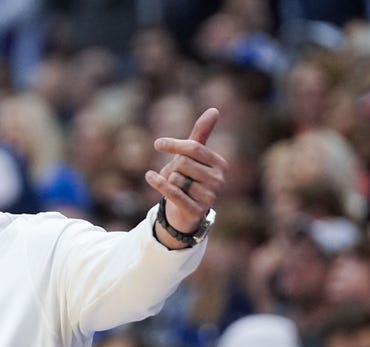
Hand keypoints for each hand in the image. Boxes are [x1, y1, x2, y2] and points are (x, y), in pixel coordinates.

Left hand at [145, 107, 226, 246]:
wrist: (185, 213)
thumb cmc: (189, 178)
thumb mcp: (193, 156)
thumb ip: (201, 134)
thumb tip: (214, 109)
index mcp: (220, 164)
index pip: (193, 148)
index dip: (173, 145)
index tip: (157, 144)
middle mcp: (219, 180)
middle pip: (183, 163)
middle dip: (172, 168)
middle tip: (173, 176)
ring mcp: (210, 197)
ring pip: (176, 178)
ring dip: (168, 181)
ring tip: (175, 187)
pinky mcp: (197, 211)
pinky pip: (173, 193)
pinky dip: (159, 184)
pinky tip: (150, 176)